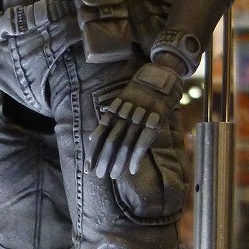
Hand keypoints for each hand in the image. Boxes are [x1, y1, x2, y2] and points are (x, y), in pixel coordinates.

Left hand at [87, 64, 182, 179]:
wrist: (161, 74)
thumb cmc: (140, 91)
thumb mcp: (120, 102)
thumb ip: (108, 120)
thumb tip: (93, 139)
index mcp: (114, 110)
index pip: (100, 134)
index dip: (93, 151)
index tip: (87, 166)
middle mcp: (124, 114)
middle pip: (111, 141)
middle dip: (104, 159)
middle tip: (99, 175)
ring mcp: (140, 117)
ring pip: (126, 143)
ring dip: (118, 161)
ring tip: (113, 175)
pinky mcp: (155, 119)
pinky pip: (143, 142)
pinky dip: (137, 156)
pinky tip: (132, 169)